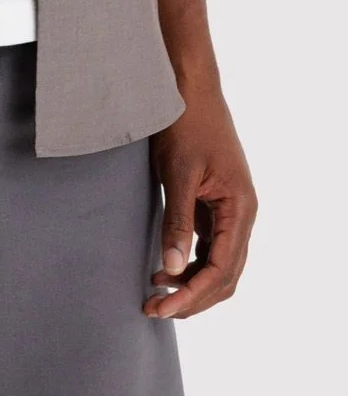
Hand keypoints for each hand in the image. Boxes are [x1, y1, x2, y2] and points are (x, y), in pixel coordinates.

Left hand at [144, 84, 256, 318]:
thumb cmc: (185, 123)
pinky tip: (163, 268)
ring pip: (218, 263)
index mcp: (240, 208)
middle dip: (192, 297)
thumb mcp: (178, 172)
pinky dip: (189, 262)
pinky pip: (208, 245)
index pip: (222, 268)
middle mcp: (241, 214)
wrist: (188, 87)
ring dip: (190, 283)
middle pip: (225, 274)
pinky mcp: (214, 203)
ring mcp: (229, 209)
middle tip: (153, 309)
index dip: (193, 293)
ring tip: (155, 293)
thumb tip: (170, 267)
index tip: (162, 306)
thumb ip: (177, 220)